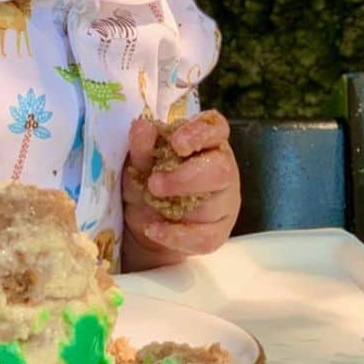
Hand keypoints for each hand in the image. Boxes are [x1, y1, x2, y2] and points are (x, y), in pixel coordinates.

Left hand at [122, 110, 240, 269]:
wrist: (144, 222)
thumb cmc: (148, 178)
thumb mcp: (139, 162)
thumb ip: (142, 146)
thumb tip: (142, 126)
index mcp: (206, 140)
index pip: (215, 127)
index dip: (199, 132)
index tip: (177, 143)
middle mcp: (222, 167)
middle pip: (220, 169)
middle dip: (186, 177)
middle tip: (154, 184)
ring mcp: (225, 201)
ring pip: (216, 204)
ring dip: (180, 206)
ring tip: (150, 203)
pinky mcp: (219, 231)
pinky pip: (206, 237)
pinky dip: (178, 236)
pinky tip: (155, 229)